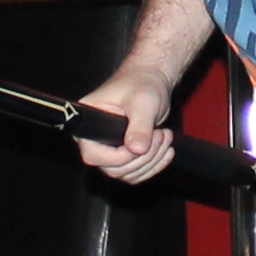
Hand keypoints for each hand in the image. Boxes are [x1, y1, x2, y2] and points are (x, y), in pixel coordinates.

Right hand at [75, 66, 179, 186]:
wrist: (152, 82)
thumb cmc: (142, 83)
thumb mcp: (143, 102)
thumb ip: (140, 126)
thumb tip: (137, 149)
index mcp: (90, 122)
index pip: (93, 155)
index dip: (118, 157)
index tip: (141, 146)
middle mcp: (95, 139)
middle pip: (113, 169)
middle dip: (143, 157)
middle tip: (161, 135)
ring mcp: (109, 149)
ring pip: (127, 174)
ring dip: (152, 160)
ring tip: (165, 136)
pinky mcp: (124, 155)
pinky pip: (136, 173)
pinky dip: (154, 165)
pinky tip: (166, 149)